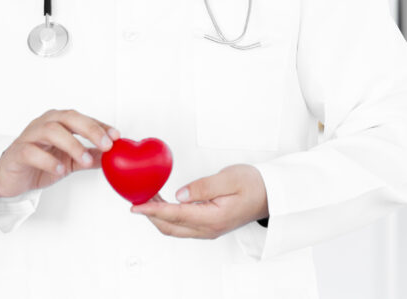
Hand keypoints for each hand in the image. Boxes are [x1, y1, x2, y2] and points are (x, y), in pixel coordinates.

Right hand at [0, 109, 119, 199]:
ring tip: (85, 160)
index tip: (116, 136)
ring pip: (51, 131)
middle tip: (106, 145)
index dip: (100, 125)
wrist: (9, 178)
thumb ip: (88, 157)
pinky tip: (60, 170)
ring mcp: (29, 136)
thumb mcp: (69, 162)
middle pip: (68, 118)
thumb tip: (111, 157)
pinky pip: (32, 151)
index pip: (82, 118)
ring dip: (72, 145)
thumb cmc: (38, 163)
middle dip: (89, 129)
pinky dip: (48, 160)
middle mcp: (44, 124)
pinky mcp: (17, 152)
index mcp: (58, 122)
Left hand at [130, 164, 268, 238]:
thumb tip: (180, 194)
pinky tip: (162, 201)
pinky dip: (167, 215)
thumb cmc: (254, 184)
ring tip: (145, 196)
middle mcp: (209, 228)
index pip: (175, 215)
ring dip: (157, 215)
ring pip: (175, 228)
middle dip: (149, 214)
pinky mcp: (208, 225)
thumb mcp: (230, 178)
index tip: (135, 206)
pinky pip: (182, 224)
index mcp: (213, 218)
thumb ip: (204, 187)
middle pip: (170, 226)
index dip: (152, 210)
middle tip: (135, 196)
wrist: (271, 194)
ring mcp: (208, 229)